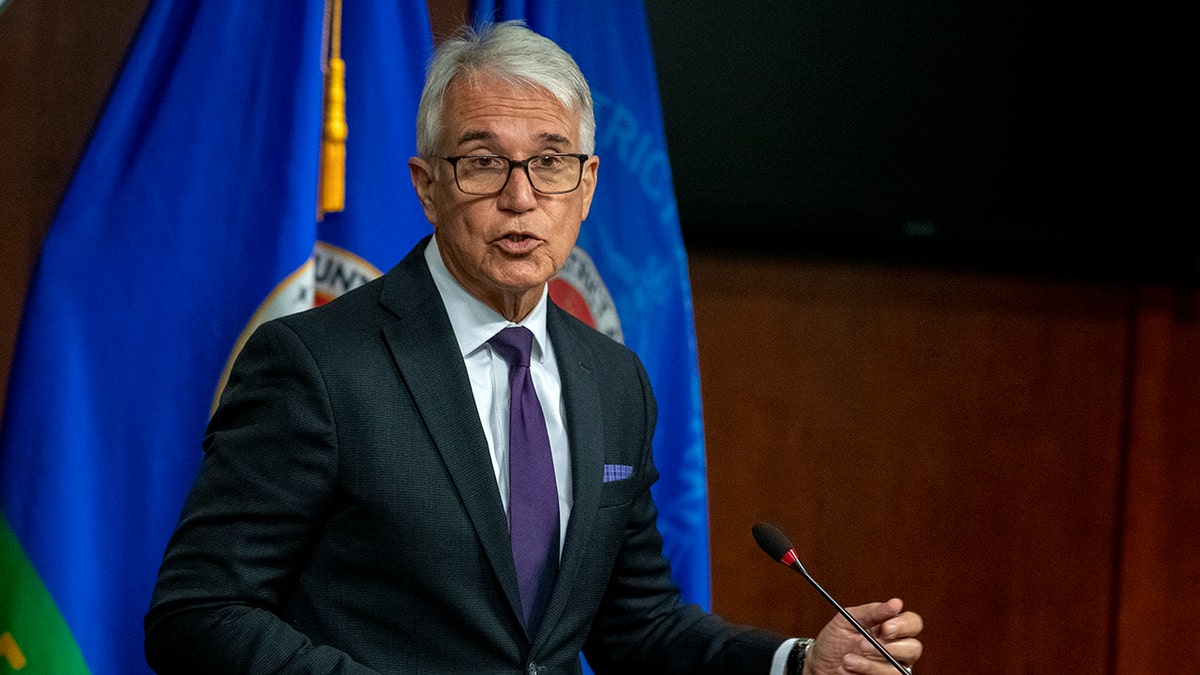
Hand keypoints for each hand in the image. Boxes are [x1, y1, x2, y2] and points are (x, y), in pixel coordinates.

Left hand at [804, 598, 922, 674]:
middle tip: (863, 645)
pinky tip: (847, 670)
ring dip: (870, 665)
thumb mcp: (848, 619)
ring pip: (897, 670)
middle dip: (888, 647)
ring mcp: (891, 668)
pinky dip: (864, 674)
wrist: (819, 663)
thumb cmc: (834, 640)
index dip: (903, 625)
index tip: (885, 627)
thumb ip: (872, 612)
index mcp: (891, 628)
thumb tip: (895, 603)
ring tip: (847, 660)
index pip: (913, 623)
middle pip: (914, 648)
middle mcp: (896, 649)